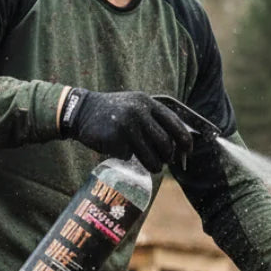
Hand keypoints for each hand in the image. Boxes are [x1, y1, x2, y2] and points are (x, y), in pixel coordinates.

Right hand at [60, 89, 193, 172]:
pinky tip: (119, 149)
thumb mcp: (135, 106)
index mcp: (147, 103)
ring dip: (154, 165)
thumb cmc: (114, 113)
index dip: (184, 139)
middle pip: (164, 143)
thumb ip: (153, 119)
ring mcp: (127, 126)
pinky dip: (127, 157)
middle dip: (168, 156)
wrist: (82, 111)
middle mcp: (139, 112)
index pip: (174, 123)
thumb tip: (177, 143)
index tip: (188, 151)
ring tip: (152, 166)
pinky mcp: (115, 139)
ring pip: (150, 155)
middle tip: (165, 161)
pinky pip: (129, 156)